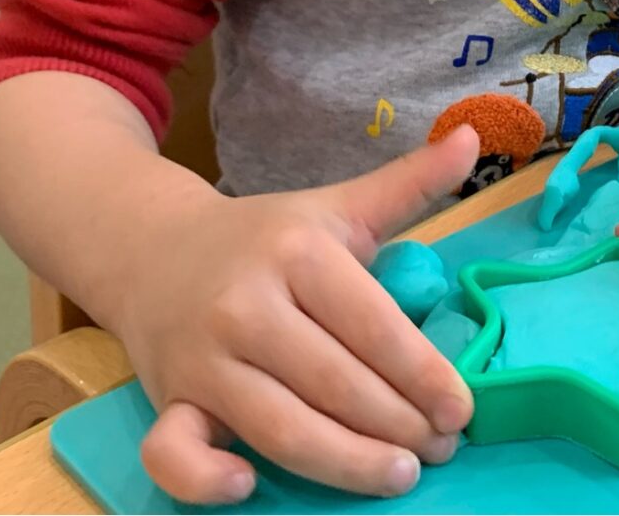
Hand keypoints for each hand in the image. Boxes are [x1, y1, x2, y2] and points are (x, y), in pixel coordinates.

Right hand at [121, 129, 480, 503]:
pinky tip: (249, 487)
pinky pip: (172, 454)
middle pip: (336, 383)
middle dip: (399, 425)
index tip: (462, 411)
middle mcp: (247, 306)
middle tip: (442, 450)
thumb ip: (406, 184)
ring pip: (279, 428)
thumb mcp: (335, 207)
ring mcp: (203, 358)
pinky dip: (205, 479)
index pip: (373, 325)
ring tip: (398, 476)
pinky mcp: (165, 400)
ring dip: (346, 462)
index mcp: (297, 253)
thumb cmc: (264, 237)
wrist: (149, 246)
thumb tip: (470, 138)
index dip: (424, 375)